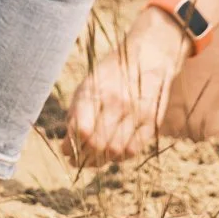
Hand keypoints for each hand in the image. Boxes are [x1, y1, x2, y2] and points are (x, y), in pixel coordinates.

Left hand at [65, 14, 190, 164]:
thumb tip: (66, 150)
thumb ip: (76, 115)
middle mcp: (116, 101)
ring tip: (95, 158)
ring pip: (115, 151)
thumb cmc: (111, 75)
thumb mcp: (88, 85)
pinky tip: (114, 152)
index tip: (68, 151)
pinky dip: (121, 157)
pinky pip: (133, 150)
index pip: (80, 130)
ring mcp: (136, 111)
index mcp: (95, 90)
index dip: (71, 147)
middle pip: (97, 144)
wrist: (149, 56)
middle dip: (85, 158)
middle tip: (80, 160)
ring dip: (102, 160)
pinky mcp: (152, 120)